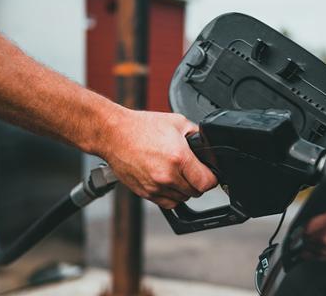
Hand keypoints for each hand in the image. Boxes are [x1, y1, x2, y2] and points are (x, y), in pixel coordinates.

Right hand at [98, 108, 217, 208]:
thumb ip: (196, 136)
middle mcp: (167, 175)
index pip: (207, 182)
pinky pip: (167, 203)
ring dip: (183, 190)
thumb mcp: (177, 122)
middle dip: (197, 182)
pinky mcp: (145, 193)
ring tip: (177, 173)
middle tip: (191, 170)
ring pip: (182, 199)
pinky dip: (171, 196)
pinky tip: (167, 181)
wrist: (114, 134)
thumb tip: (207, 146)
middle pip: (196, 192)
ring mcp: (155, 186)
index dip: (211, 178)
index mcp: (179, 157)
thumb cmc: (141, 127)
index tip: (209, 173)